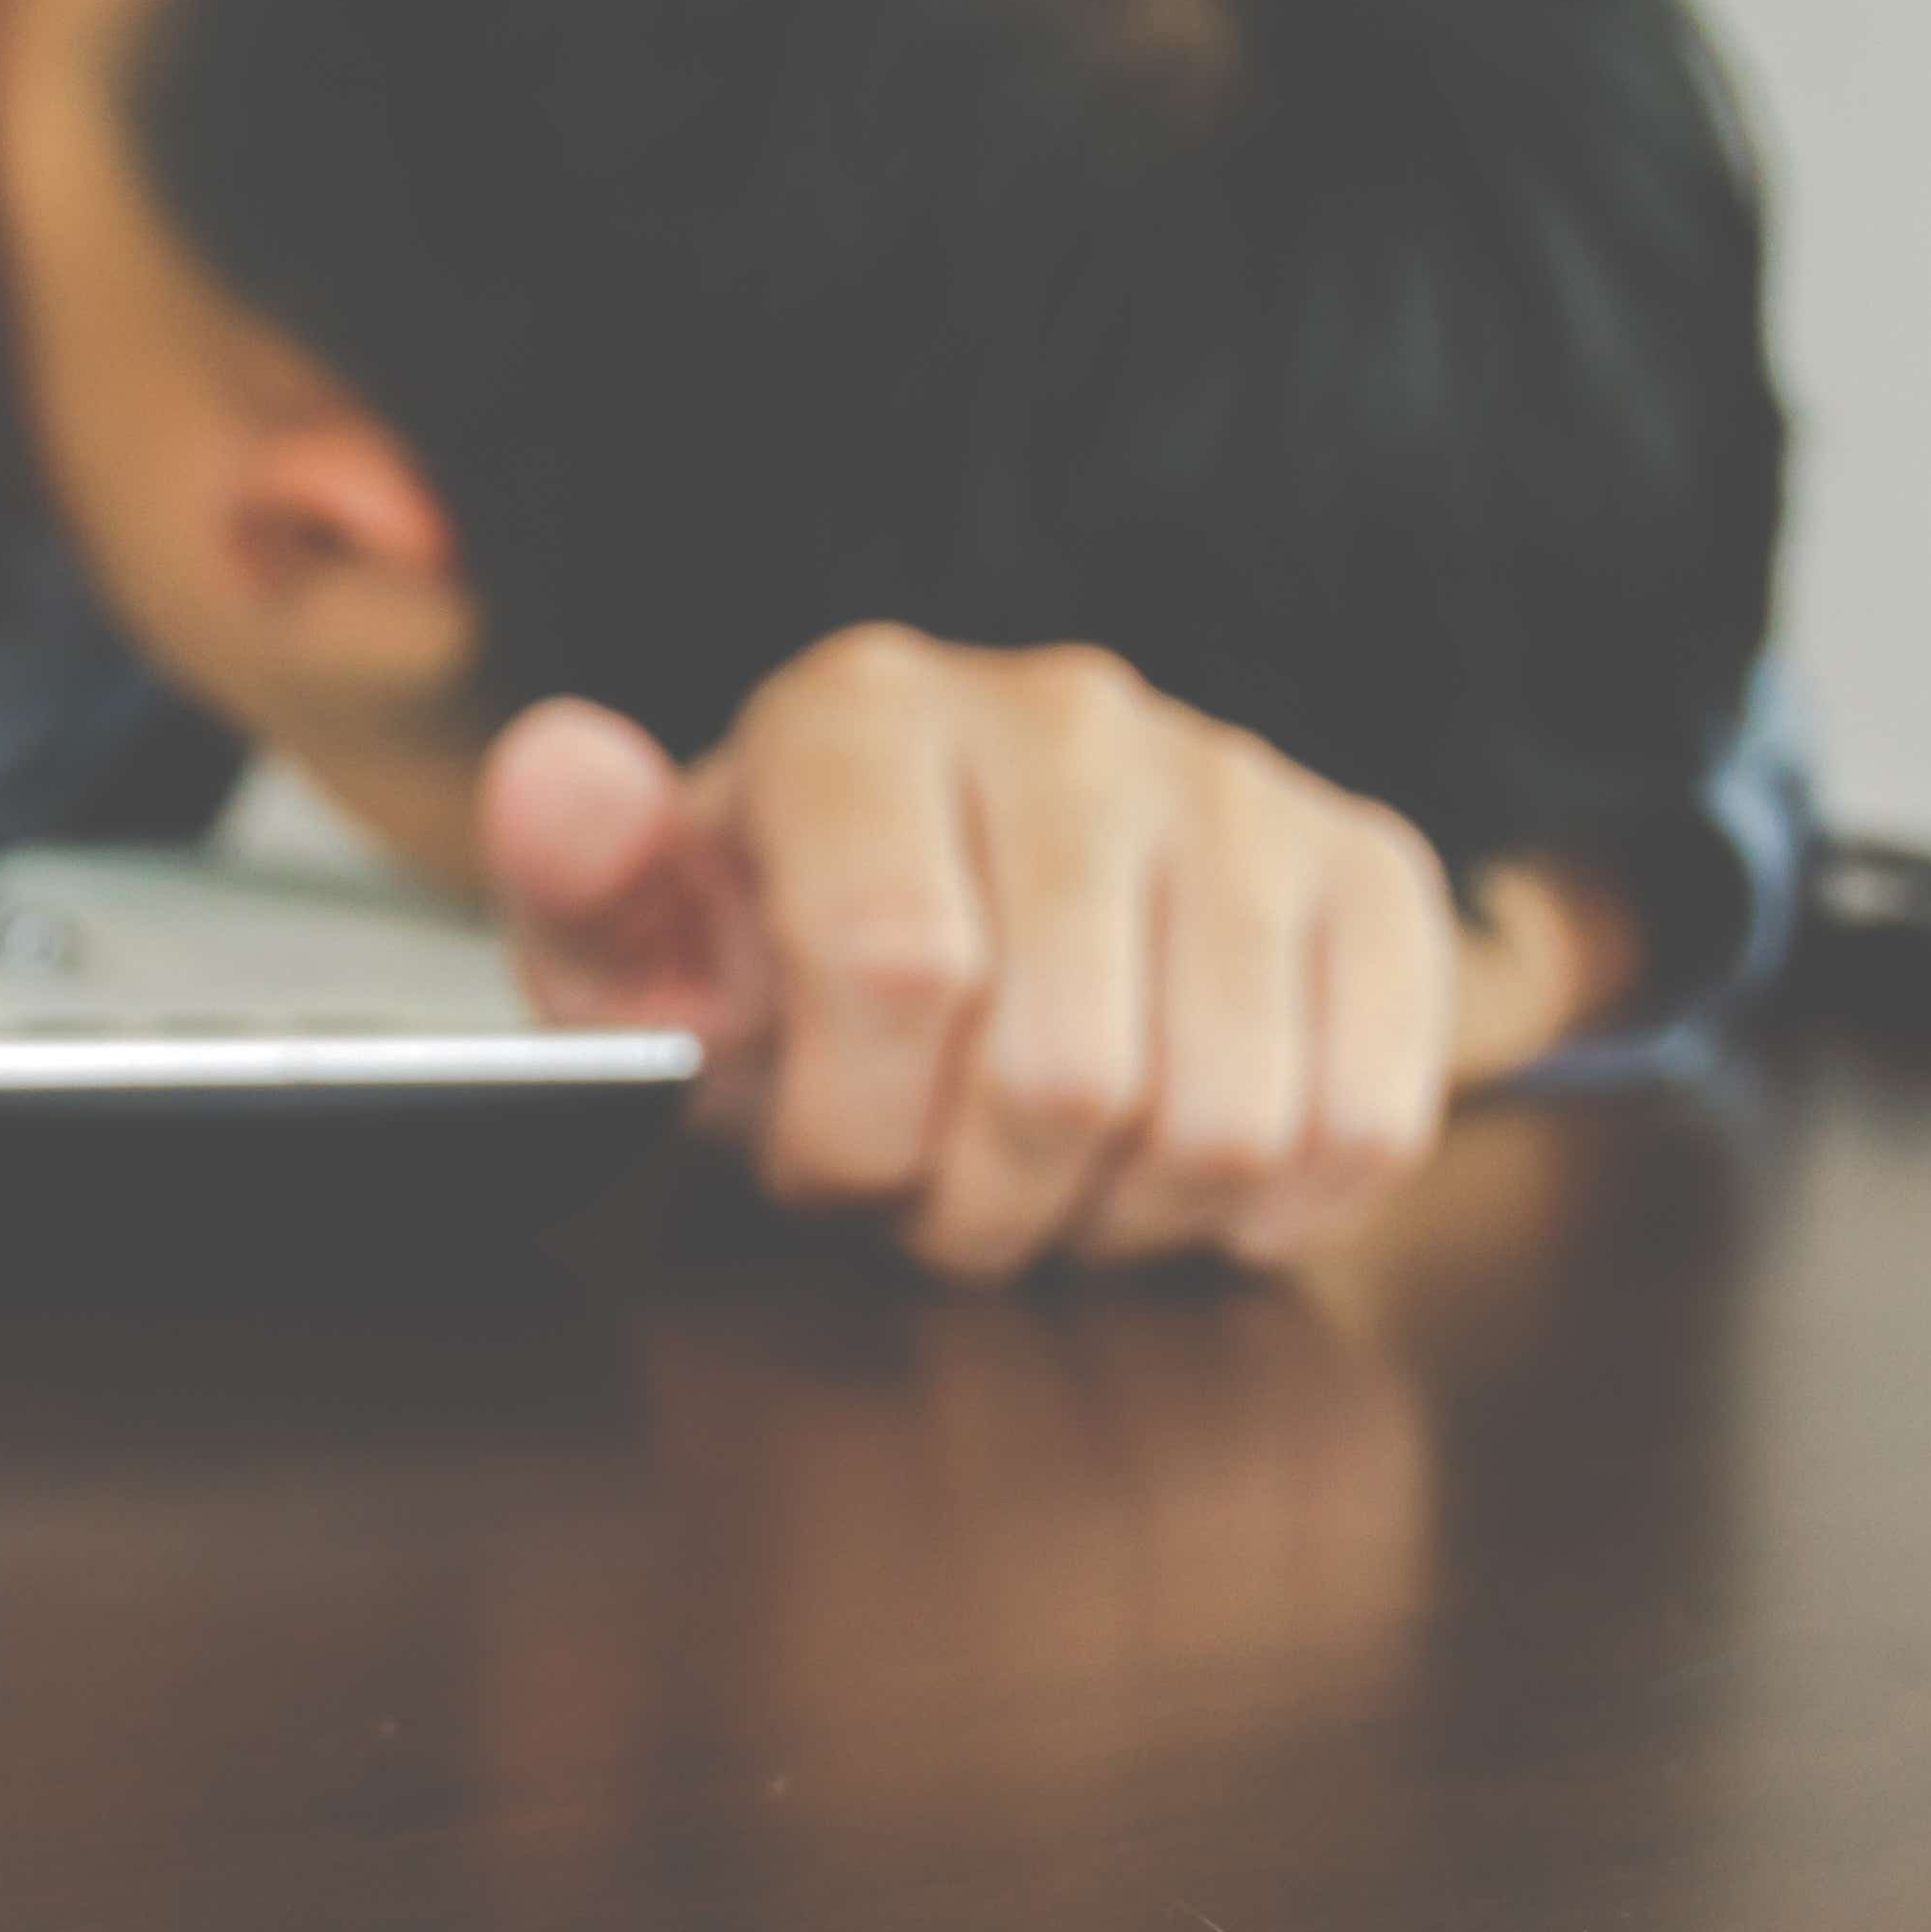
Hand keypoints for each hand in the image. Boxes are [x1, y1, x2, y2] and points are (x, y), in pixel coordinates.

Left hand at [481, 625, 1623, 1279]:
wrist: (960, 892)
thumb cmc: (779, 950)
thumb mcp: (643, 947)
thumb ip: (586, 884)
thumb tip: (561, 775)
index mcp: (865, 712)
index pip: (898, 972)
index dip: (852, 1137)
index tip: (817, 1157)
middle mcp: (1068, 713)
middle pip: (1065, 1075)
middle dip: (975, 1203)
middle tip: (931, 1191)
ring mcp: (1238, 782)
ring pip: (1223, 1118)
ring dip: (1114, 1218)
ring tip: (1038, 1176)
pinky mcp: (1369, 868)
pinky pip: (1363, 1118)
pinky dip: (1264, 1206)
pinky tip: (1166, 1171)